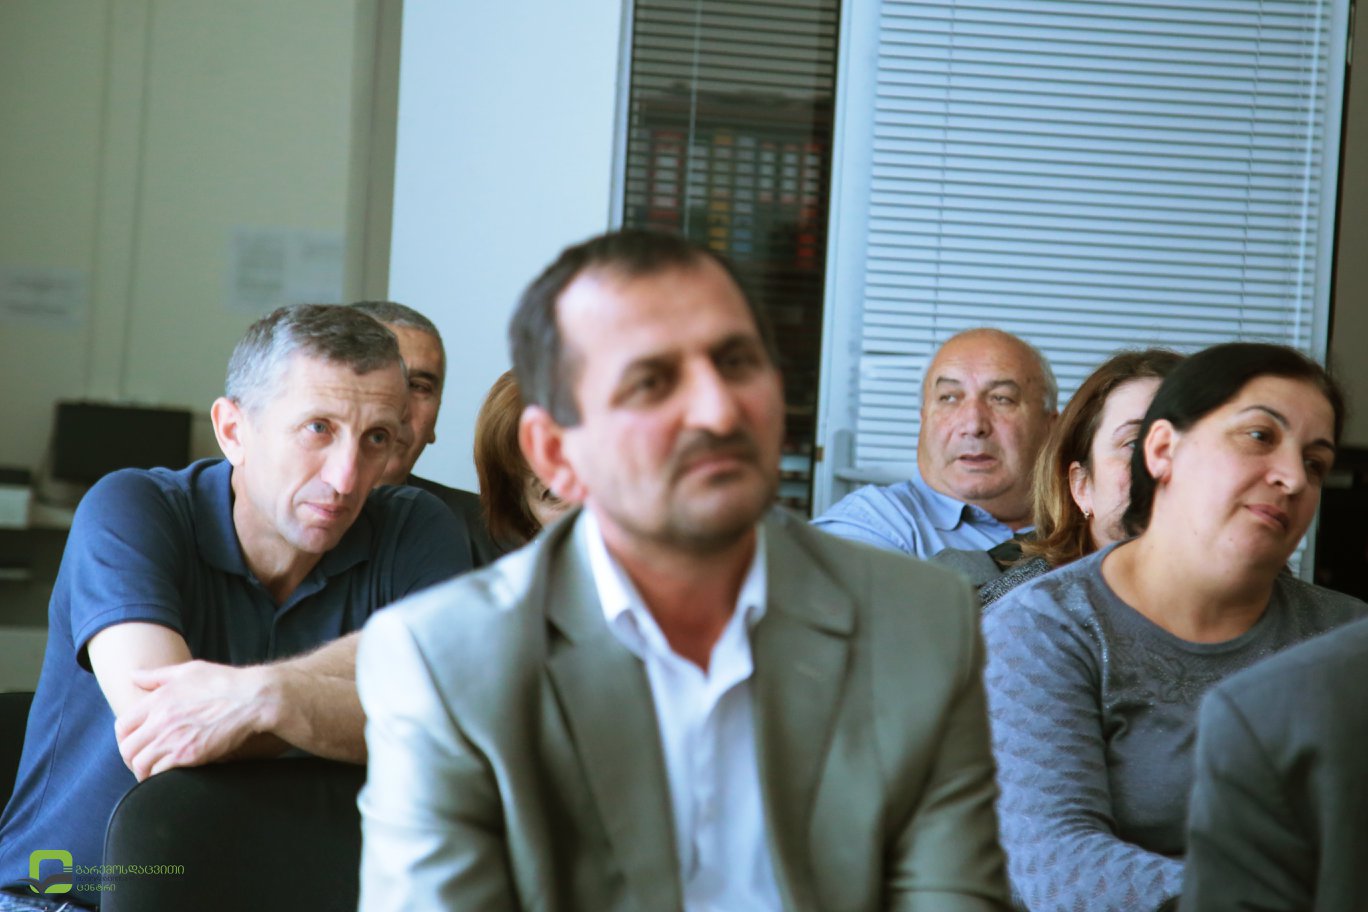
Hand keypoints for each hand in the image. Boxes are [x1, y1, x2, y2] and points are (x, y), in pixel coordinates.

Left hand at [114, 660, 274, 780]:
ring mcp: (173, 739)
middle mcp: (160, 721)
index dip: (124, 738)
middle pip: (128, 749)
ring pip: (141, 764)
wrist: (252, 699)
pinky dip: (159, 777)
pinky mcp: (189, 755)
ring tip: (153, 773)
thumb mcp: (189, 670)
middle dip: (131, 758)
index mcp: (157, 700)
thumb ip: (156, 675)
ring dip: (143, 771)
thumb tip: (132, 676)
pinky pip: (160, 773)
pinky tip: (168, 775)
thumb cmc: (223, 682)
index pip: (122, 726)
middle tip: (141, 762)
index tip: (133, 743)